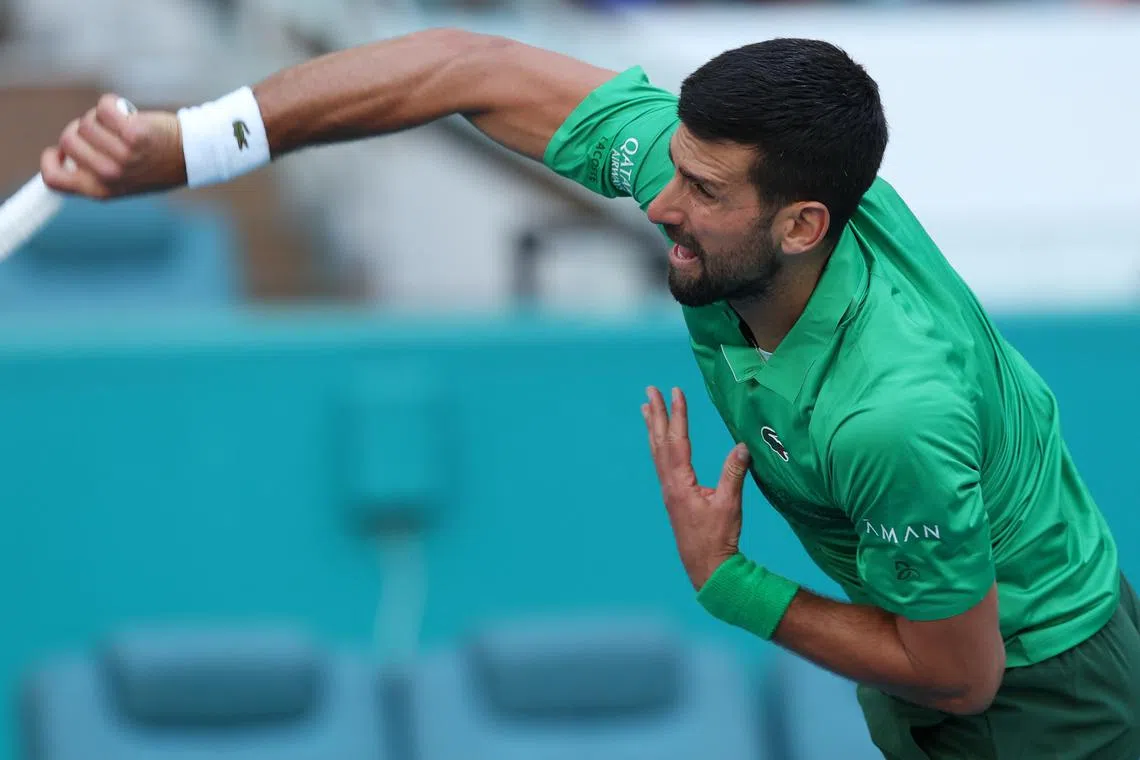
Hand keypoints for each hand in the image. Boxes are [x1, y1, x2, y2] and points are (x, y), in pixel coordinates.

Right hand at [41, 95, 186, 199]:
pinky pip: (103, 107)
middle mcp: (109, 175)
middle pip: (67, 140)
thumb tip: (64, 154)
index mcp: (100, 190)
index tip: (59, 151)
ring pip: (86, 122)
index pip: (54, 179)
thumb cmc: (154, 166)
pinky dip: (111, 103)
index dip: (51, 160)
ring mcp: (121, 155)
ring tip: (121, 127)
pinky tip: (125, 111)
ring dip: (99, 118)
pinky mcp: (133, 133)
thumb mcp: (122, 182)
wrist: (190, 156)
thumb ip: (93, 172)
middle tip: (103, 133)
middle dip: (80, 131)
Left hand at [642, 386, 751, 590]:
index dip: (677, 415)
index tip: (675, 392)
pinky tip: (659, 442)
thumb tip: (741, 446)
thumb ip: (734, 474)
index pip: (677, 441)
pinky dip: (658, 445)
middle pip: (660, 442)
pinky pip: (661, 463)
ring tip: (646, 408)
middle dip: (656, 414)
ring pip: (657, 452)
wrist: (707, 568)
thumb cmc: (718, 539)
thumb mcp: (729, 505)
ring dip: (653, 428)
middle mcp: (669, 484)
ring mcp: (669, 491)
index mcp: (680, 483)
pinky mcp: (674, 497)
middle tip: (649, 391)